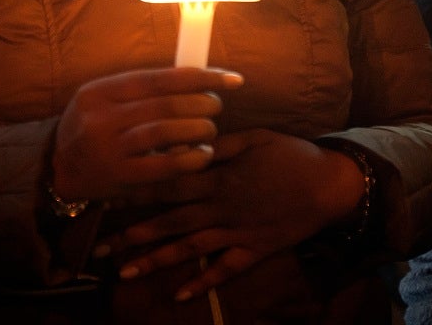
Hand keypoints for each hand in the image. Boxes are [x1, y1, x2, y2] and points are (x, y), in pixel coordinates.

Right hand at [51, 67, 242, 201]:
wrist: (57, 169)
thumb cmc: (92, 128)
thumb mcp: (103, 100)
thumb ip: (140, 89)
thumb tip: (195, 78)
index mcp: (100, 91)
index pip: (159, 78)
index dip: (200, 77)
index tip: (230, 79)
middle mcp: (102, 117)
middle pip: (166, 104)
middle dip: (202, 103)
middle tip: (215, 106)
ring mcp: (109, 148)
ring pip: (166, 131)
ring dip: (198, 128)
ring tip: (209, 129)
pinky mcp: (119, 177)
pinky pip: (163, 166)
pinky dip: (190, 159)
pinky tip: (203, 155)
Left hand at [99, 128, 365, 301]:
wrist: (331, 184)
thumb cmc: (291, 154)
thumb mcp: (253, 138)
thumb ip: (217, 144)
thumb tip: (185, 142)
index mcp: (217, 178)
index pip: (166, 185)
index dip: (134, 193)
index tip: (104, 200)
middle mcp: (220, 207)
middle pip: (169, 222)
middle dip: (131, 236)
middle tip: (100, 248)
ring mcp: (237, 232)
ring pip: (189, 249)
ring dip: (156, 261)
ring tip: (126, 273)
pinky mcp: (255, 249)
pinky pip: (225, 270)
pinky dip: (203, 282)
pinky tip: (180, 294)